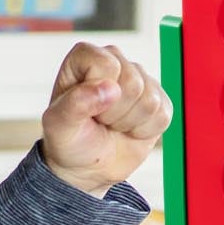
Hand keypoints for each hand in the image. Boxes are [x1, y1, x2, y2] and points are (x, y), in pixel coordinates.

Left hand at [41, 44, 170, 197]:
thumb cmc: (69, 141)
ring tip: (113, 124)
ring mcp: (140, 79)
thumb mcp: (59, 126)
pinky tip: (129, 129)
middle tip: (100, 120)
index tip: (86, 108)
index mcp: (85, 58)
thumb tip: (110, 88)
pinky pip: (163, 115)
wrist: (88, 166)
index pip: (107, 65)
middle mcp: (115, 62)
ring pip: (150, 100)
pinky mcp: (159, 100)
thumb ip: (76, 104)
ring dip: (130, 123)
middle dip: (116, 112)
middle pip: (133, 82)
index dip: (100, 93)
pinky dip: (145, 131)